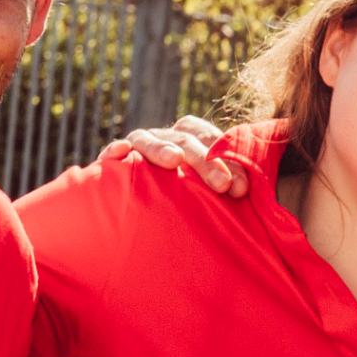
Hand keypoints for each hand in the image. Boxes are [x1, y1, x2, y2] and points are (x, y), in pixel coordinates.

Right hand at [98, 115, 243, 193]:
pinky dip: (115, 150)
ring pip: (149, 139)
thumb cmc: (185, 204)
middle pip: (186, 140)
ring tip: (174, 160)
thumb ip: (226, 187)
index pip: (212, 140)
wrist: (142, 217)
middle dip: (206, 161)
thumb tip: (245, 190)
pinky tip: (122, 152)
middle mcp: (166, 139)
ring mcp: (138, 147)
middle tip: (223, 184)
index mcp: (192, 141)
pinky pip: (112, 152)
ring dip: (162, 148)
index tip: (241, 189)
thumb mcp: (207, 195)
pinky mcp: (111, 161)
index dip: (229, 159)